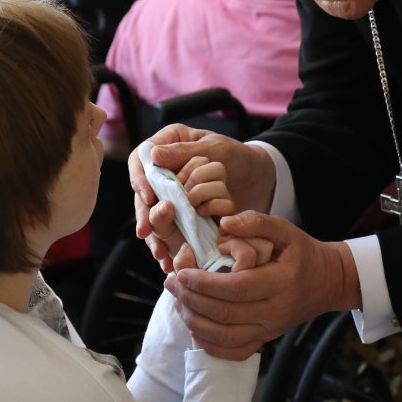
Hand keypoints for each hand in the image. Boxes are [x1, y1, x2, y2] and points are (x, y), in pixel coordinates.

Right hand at [131, 124, 275, 272]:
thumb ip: (185, 152)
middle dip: (145, 214)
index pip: (140, 161)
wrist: (260, 177)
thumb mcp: (214, 149)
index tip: (149, 198)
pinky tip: (169, 257)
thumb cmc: (238, 156)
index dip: (141, 180)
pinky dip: (170, 243)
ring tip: (159, 251)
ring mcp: (172, 192)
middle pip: (144, 192)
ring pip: (154, 213)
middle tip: (145, 231)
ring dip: (156, 233)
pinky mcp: (182, 211)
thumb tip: (154, 155)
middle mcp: (165, 169)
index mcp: (167, 144)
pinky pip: (171, 227)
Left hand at [164, 211, 357, 359]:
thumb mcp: (284, 229)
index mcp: (280, 283)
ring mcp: (270, 330)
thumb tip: (224, 224)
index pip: (235, 288)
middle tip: (172, 282)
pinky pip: (232, 351)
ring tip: (177, 299)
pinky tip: (193, 324)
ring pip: (223, 337)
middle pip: (224, 314)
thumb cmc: (301, 253)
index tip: (181, 271)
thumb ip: (255, 222)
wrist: (327, 282)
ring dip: (193, 321)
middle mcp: (275, 311)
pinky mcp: (264, 340)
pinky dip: (207, 343)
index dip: (203, 282)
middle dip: (191, 299)